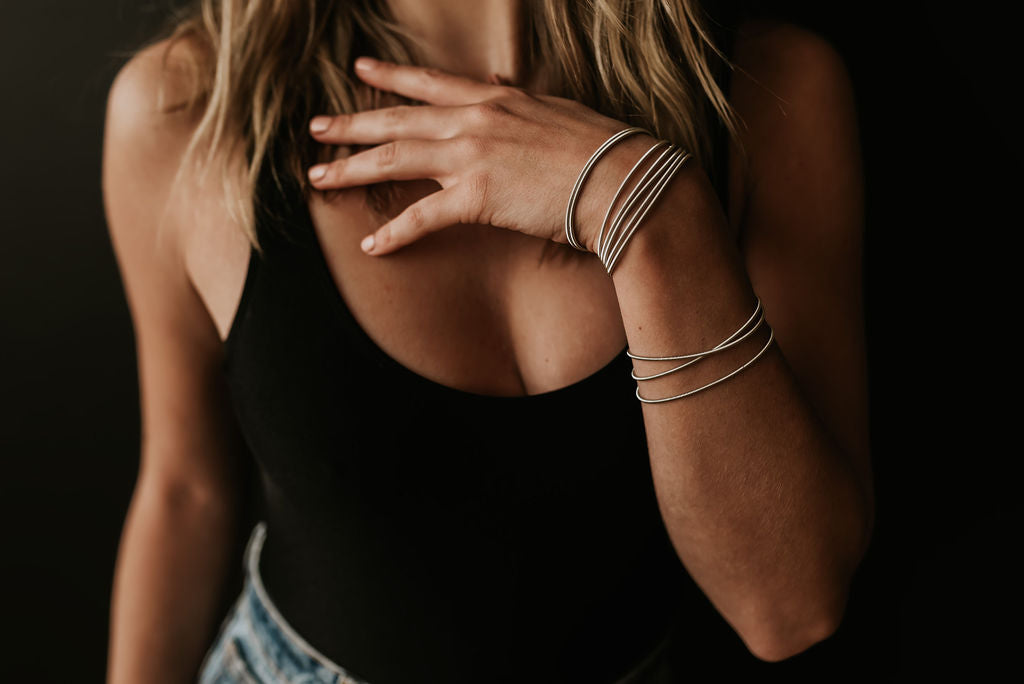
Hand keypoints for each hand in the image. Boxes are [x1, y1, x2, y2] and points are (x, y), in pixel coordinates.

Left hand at [306, 56, 655, 255]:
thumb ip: (519, 98)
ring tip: (319, 175)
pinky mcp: (476, 197)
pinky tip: (370, 244)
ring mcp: (472, 156)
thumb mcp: (556, 108)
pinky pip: (422, 216)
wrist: (622, 178)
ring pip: (395, 159)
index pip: (430, 84)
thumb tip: (497, 82)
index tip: (360, 70)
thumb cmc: (600, 148)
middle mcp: (475, 121)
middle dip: (352, 123)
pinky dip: (393, 232)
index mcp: (494, 99)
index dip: (391, 76)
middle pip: (398, 119)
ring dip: (352, 168)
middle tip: (317, 127)